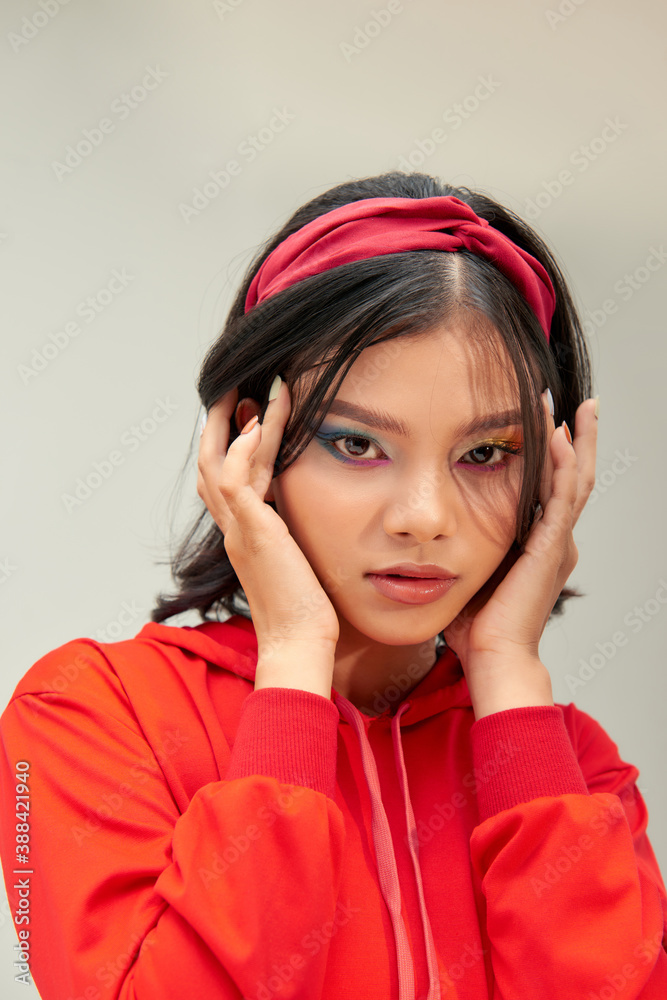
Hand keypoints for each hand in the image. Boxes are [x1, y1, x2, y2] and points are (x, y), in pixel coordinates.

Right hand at [197, 380, 339, 692]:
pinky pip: (233, 481)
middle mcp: (233, 527)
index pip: (224, 477)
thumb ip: (295, 531)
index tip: (249, 413)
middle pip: (208, 462)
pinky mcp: (252, 532)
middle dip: (218, 423)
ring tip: (251, 391)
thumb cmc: (306, 609)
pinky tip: (259, 426)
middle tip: (234, 388)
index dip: (231, 443)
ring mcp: (238, 529)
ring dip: (234, 422)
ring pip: (218, 462)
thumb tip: (307, 509)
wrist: (299, 642)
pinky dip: (241, 450)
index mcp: (243, 533)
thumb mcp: (300, 558)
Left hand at [443, 393, 598, 717]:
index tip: (548, 423)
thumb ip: (465, 546)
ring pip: (577, 481)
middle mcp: (556, 541)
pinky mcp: (551, 548)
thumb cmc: (475, 624)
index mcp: (540, 546)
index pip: (554, 489)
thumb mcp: (470, 570)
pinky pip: (564, 498)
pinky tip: (559, 438)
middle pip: (575, 478)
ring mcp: (558, 544)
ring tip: (582, 409)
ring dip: (577, 442)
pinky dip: (563, 466)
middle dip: (578, 440)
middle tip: (583, 405)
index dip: (555, 456)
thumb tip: (435, 527)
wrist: (492, 655)